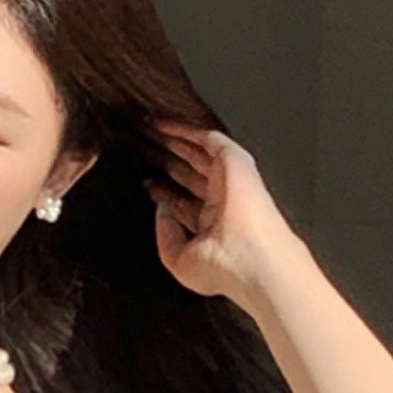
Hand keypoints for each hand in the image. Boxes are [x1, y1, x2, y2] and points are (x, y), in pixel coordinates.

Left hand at [145, 121, 288, 306]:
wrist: (250, 259)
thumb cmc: (224, 269)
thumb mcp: (179, 261)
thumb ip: (165, 237)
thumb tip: (161, 209)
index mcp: (212, 225)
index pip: (184, 203)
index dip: (163, 191)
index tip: (145, 182)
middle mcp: (221, 200)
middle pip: (188, 174)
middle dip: (166, 160)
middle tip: (142, 148)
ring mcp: (229, 179)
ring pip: (196, 153)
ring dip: (173, 141)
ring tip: (147, 129)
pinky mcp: (234, 161)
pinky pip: (207, 138)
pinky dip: (184, 130)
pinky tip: (162, 124)